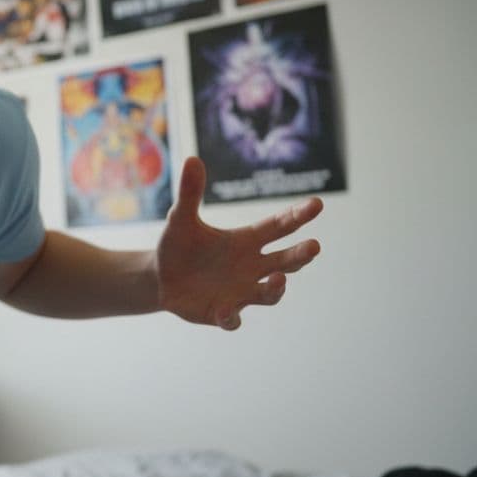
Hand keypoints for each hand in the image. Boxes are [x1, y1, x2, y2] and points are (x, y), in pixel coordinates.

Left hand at [156, 157, 321, 330]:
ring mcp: (240, 292)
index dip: (298, 217)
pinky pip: (232, 318)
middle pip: (286, 261)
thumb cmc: (178, 246)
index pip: (279, 227)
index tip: (316, 204)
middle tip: (315, 246)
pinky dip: (231, 316)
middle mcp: (251, 267)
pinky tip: (225, 310)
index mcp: (246, 241)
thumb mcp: (181, 219)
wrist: (160, 278)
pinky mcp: (222, 312)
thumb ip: (190, 193)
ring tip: (278, 279)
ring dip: (275, 288)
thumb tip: (192, 158)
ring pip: (269, 293)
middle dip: (301, 255)